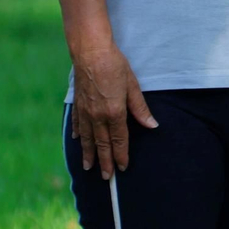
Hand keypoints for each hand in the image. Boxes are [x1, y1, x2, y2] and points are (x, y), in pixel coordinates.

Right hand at [71, 44, 156, 180]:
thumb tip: (152, 125)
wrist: (90, 50)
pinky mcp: (77, 102)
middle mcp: (98, 116)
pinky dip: (77, 133)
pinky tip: (76, 140)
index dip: (121, 155)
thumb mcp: (132, 85)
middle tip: (106, 177)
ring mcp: (85, 110)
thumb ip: (140, 108)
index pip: (119, 140)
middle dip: (105, 161)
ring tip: (88, 167)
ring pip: (87, 138)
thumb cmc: (114, 64)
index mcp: (114, 112)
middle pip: (102, 143)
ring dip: (88, 153)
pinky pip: (76, 123)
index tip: (122, 168)